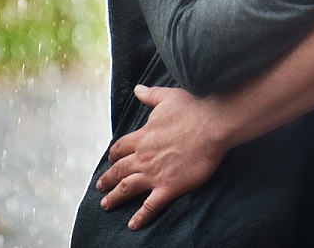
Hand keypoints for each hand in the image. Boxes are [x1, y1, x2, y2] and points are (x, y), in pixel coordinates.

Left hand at [95, 85, 225, 230]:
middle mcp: (143, 156)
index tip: (110, 160)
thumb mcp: (167, 97)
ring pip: (127, 188)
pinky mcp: (169, 187)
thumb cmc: (193, 108)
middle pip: (118, 171)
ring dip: (114, 197)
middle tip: (100, 188)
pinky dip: (140, 217)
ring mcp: (154, 173)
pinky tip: (132, 225)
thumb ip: (150, 95)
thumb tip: (138, 89)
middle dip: (107, 180)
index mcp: (142, 136)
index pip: (120, 149)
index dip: (113, 155)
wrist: (213, 124)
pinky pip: (150, 205)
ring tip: (106, 205)